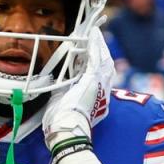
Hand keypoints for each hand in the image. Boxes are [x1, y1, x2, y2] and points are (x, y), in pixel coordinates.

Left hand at [42, 27, 114, 151]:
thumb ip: (63, 94)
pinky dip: (95, 44)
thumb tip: (59, 87)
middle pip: (105, 67)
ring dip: (99, 45)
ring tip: (95, 33)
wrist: (65, 130)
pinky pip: (96, 58)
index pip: (96, 78)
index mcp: (93, 100)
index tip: (87, 55)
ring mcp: (99, 85)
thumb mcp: (62, 105)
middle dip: (101, 52)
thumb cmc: (61, 124)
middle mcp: (101, 93)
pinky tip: (93, 34)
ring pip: (103, 60)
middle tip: (96, 39)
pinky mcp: (94, 80)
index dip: (94, 64)